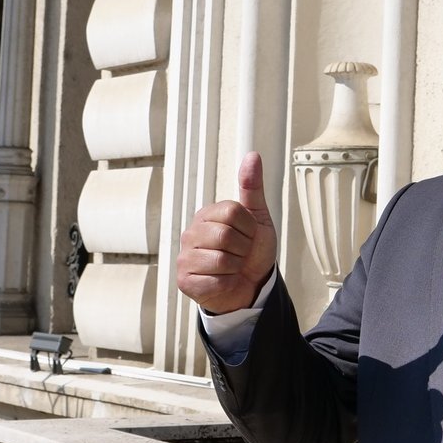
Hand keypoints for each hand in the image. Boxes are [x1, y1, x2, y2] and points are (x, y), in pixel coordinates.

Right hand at [176, 152, 278, 314]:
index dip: (249, 227)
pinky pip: (216, 280)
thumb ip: (252, 188)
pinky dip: (228, 282)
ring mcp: (185, 257)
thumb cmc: (252, 252)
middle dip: (243, 248)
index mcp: (206, 215)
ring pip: (221, 259)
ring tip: (233, 267)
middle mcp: (190, 233)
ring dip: (236, 267)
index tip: (248, 235)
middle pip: (225, 235)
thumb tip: (252, 156)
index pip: (232, 212)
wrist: (251, 286)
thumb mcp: (257, 218)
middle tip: (240, 253)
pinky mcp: (185, 281)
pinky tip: (224, 281)